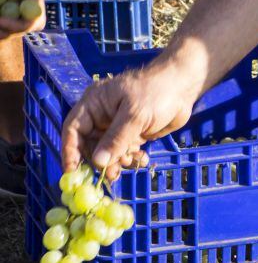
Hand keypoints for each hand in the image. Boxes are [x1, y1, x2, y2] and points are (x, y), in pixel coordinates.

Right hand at [61, 66, 198, 178]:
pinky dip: (131, 158)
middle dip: (99, 160)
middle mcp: (102, 116)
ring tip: (130, 163)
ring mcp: (118, 126)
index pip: (73, 129)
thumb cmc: (155, 92)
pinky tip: (142, 159)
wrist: (182, 88)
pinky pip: (126, 151)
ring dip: (117, 161)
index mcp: (93, 104)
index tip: (71, 170)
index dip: (70, 150)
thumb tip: (98, 162)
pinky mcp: (133, 134)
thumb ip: (116, 139)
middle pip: (91, 144)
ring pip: (109, 151)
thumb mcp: (134, 116)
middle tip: (110, 175)